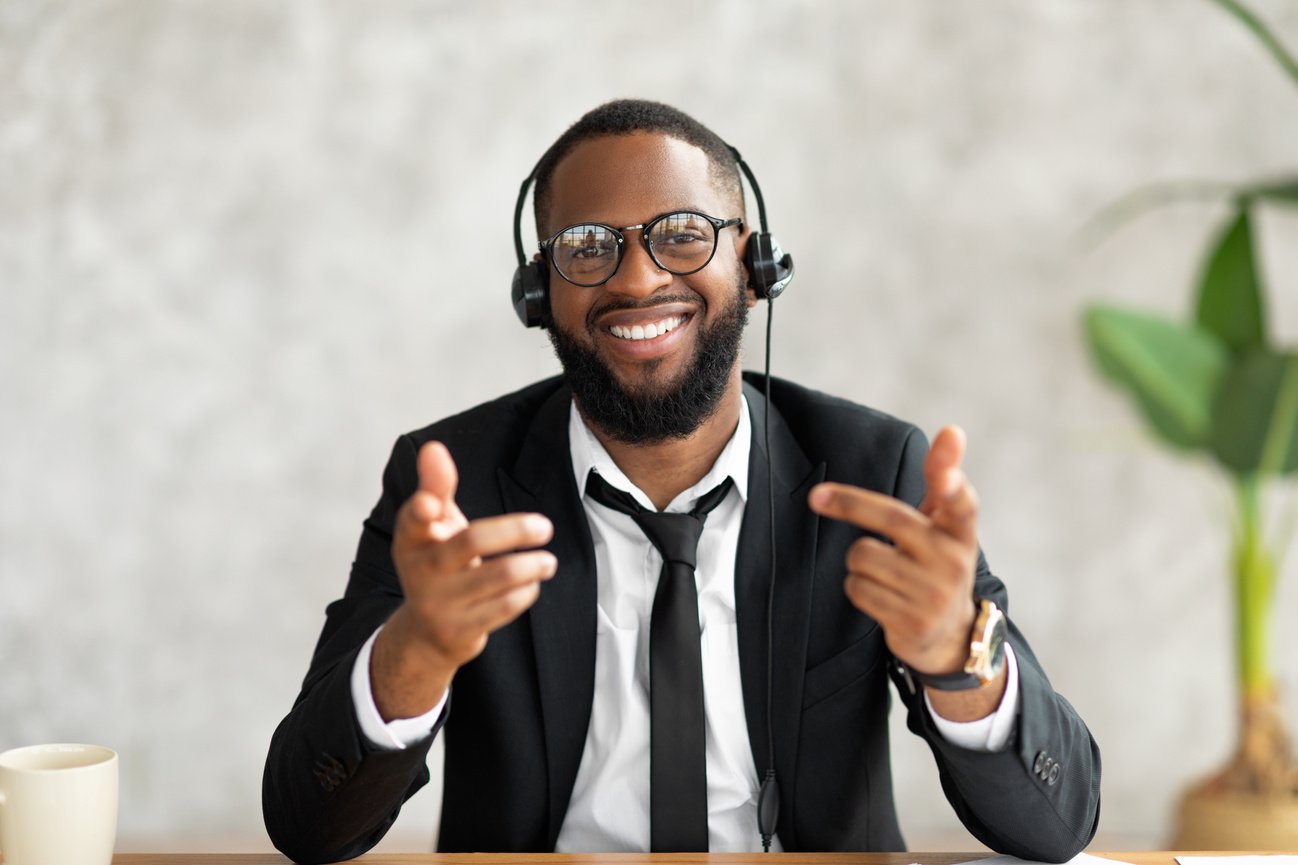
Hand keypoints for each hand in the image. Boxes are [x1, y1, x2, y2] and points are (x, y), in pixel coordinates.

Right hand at [373, 441, 555, 719]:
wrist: (426, 632)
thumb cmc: (438, 564)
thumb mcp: (433, 525)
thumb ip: (437, 485)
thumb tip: (433, 447)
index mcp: (412, 539)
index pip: (413, 519)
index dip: (422, 509)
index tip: (432, 504)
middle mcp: (420, 570)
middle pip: (471, 542)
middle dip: (515, 531)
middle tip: (545, 527)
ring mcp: (438, 603)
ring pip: (497, 577)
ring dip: (531, 565)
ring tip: (548, 561)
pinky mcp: (458, 631)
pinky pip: (504, 607)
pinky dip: (526, 592)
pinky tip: (531, 584)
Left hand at [808, 426, 979, 676]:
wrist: (950, 635)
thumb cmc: (938, 562)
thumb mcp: (945, 523)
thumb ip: (943, 478)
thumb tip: (953, 430)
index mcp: (961, 531)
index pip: (961, 501)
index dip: (952, 478)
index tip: (948, 462)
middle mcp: (953, 561)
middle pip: (891, 518)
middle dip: (849, 503)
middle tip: (817, 496)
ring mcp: (933, 594)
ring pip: (863, 556)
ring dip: (859, 561)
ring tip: (884, 573)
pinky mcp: (911, 622)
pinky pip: (858, 588)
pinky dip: (858, 587)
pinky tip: (881, 596)